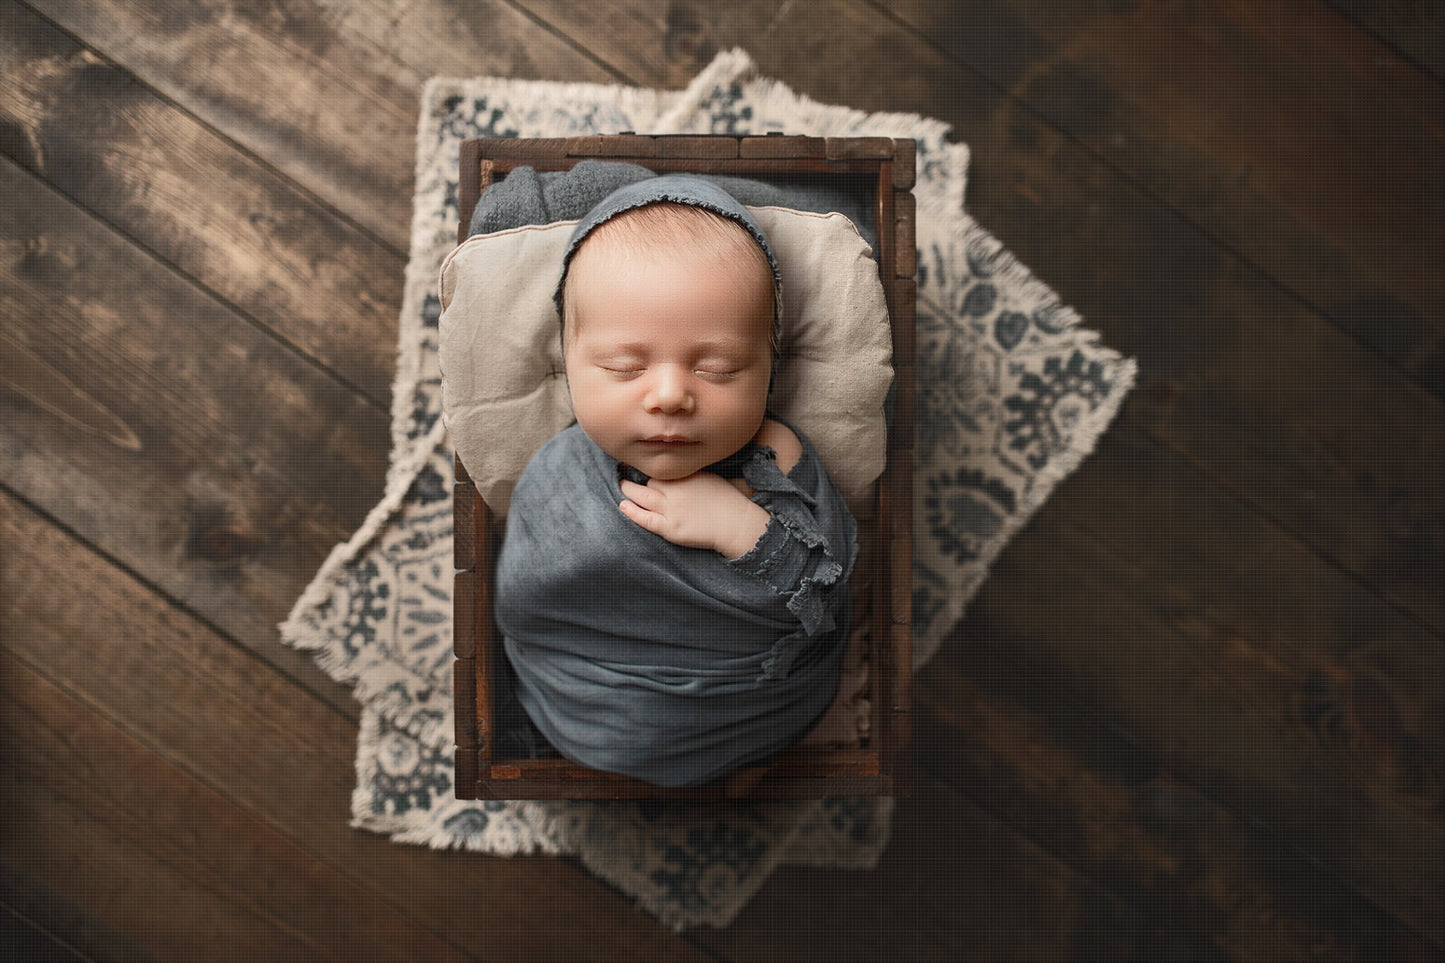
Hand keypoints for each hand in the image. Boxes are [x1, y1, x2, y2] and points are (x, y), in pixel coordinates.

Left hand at [619, 472, 769, 558]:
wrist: (736, 524)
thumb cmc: (726, 500)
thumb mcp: (708, 476)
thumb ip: (688, 472)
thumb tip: (673, 468)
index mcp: (686, 475)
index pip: (660, 468)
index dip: (651, 468)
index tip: (642, 464)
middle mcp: (676, 489)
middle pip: (648, 480)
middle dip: (636, 478)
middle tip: (624, 475)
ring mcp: (672, 509)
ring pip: (642, 496)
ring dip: (629, 490)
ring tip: (623, 487)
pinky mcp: (671, 528)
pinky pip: (645, 519)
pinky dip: (632, 512)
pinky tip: (624, 506)